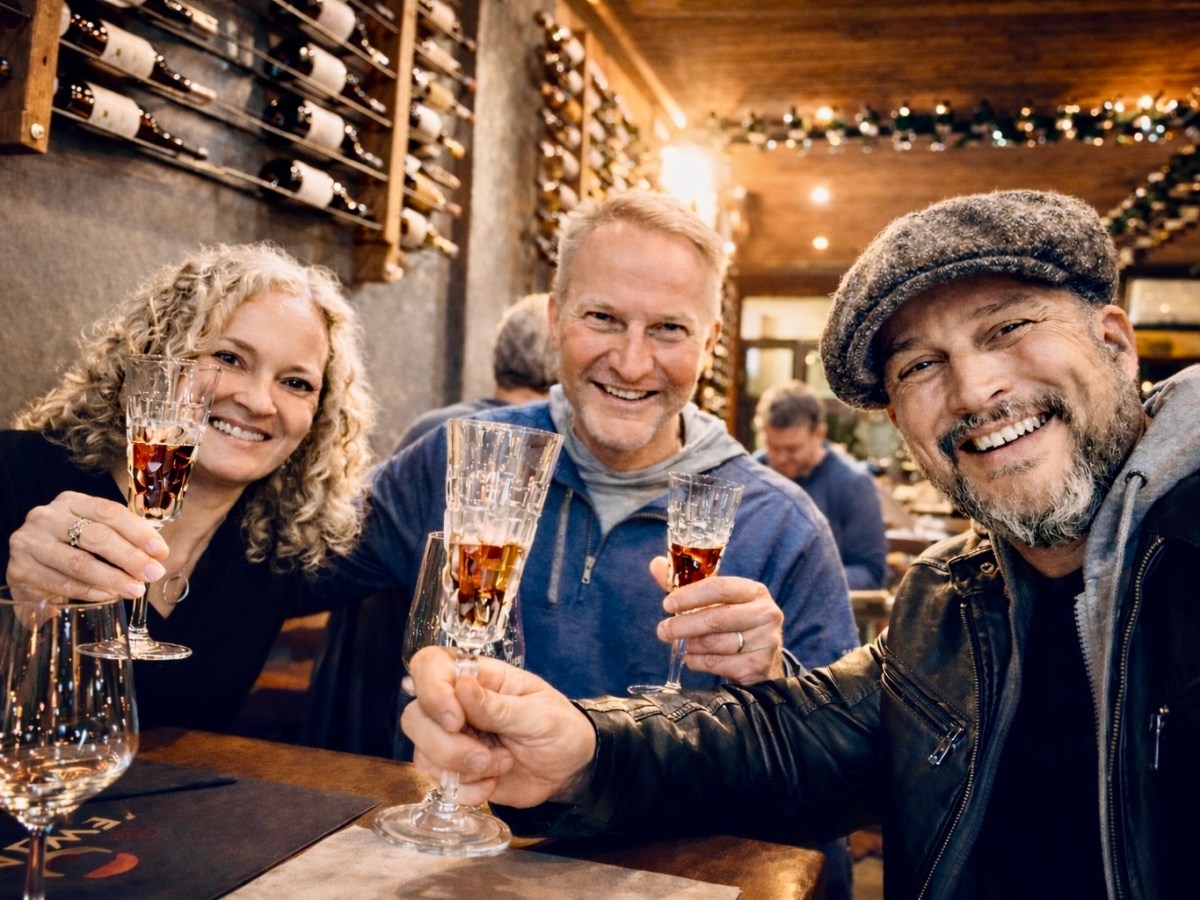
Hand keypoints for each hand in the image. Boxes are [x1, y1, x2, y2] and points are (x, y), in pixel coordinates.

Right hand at [5, 492, 167, 601]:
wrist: (30, 569)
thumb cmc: (71, 547)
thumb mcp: (94, 533)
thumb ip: (123, 537)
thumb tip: (158, 555)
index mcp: (70, 502)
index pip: (109, 512)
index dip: (138, 531)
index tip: (161, 551)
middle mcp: (46, 517)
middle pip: (95, 536)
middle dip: (129, 557)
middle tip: (153, 573)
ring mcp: (29, 543)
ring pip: (78, 562)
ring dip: (113, 578)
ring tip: (136, 589)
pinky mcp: (20, 571)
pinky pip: (62, 583)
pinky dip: (90, 591)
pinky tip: (109, 595)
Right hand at [401, 646, 596, 808]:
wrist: (570, 769)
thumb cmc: (559, 727)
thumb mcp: (539, 714)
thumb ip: (499, 706)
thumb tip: (462, 686)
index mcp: (478, 676)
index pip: (429, 666)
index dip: (431, 691)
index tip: (456, 720)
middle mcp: (455, 703)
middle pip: (415, 716)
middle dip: (448, 745)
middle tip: (486, 756)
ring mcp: (451, 737)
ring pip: (421, 751)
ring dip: (461, 768)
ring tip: (501, 764)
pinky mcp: (453, 768)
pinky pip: (437, 780)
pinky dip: (464, 789)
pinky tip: (492, 784)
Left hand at [650, 556, 785, 683]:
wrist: (762, 659)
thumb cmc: (734, 623)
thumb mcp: (716, 602)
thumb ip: (687, 584)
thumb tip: (656, 564)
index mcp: (755, 591)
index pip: (720, 587)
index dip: (690, 595)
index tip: (667, 604)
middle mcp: (766, 614)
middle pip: (717, 618)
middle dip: (684, 625)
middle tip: (662, 630)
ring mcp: (766, 641)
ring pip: (716, 644)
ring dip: (690, 645)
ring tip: (678, 645)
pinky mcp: (759, 666)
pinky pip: (720, 664)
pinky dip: (699, 662)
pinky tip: (692, 659)